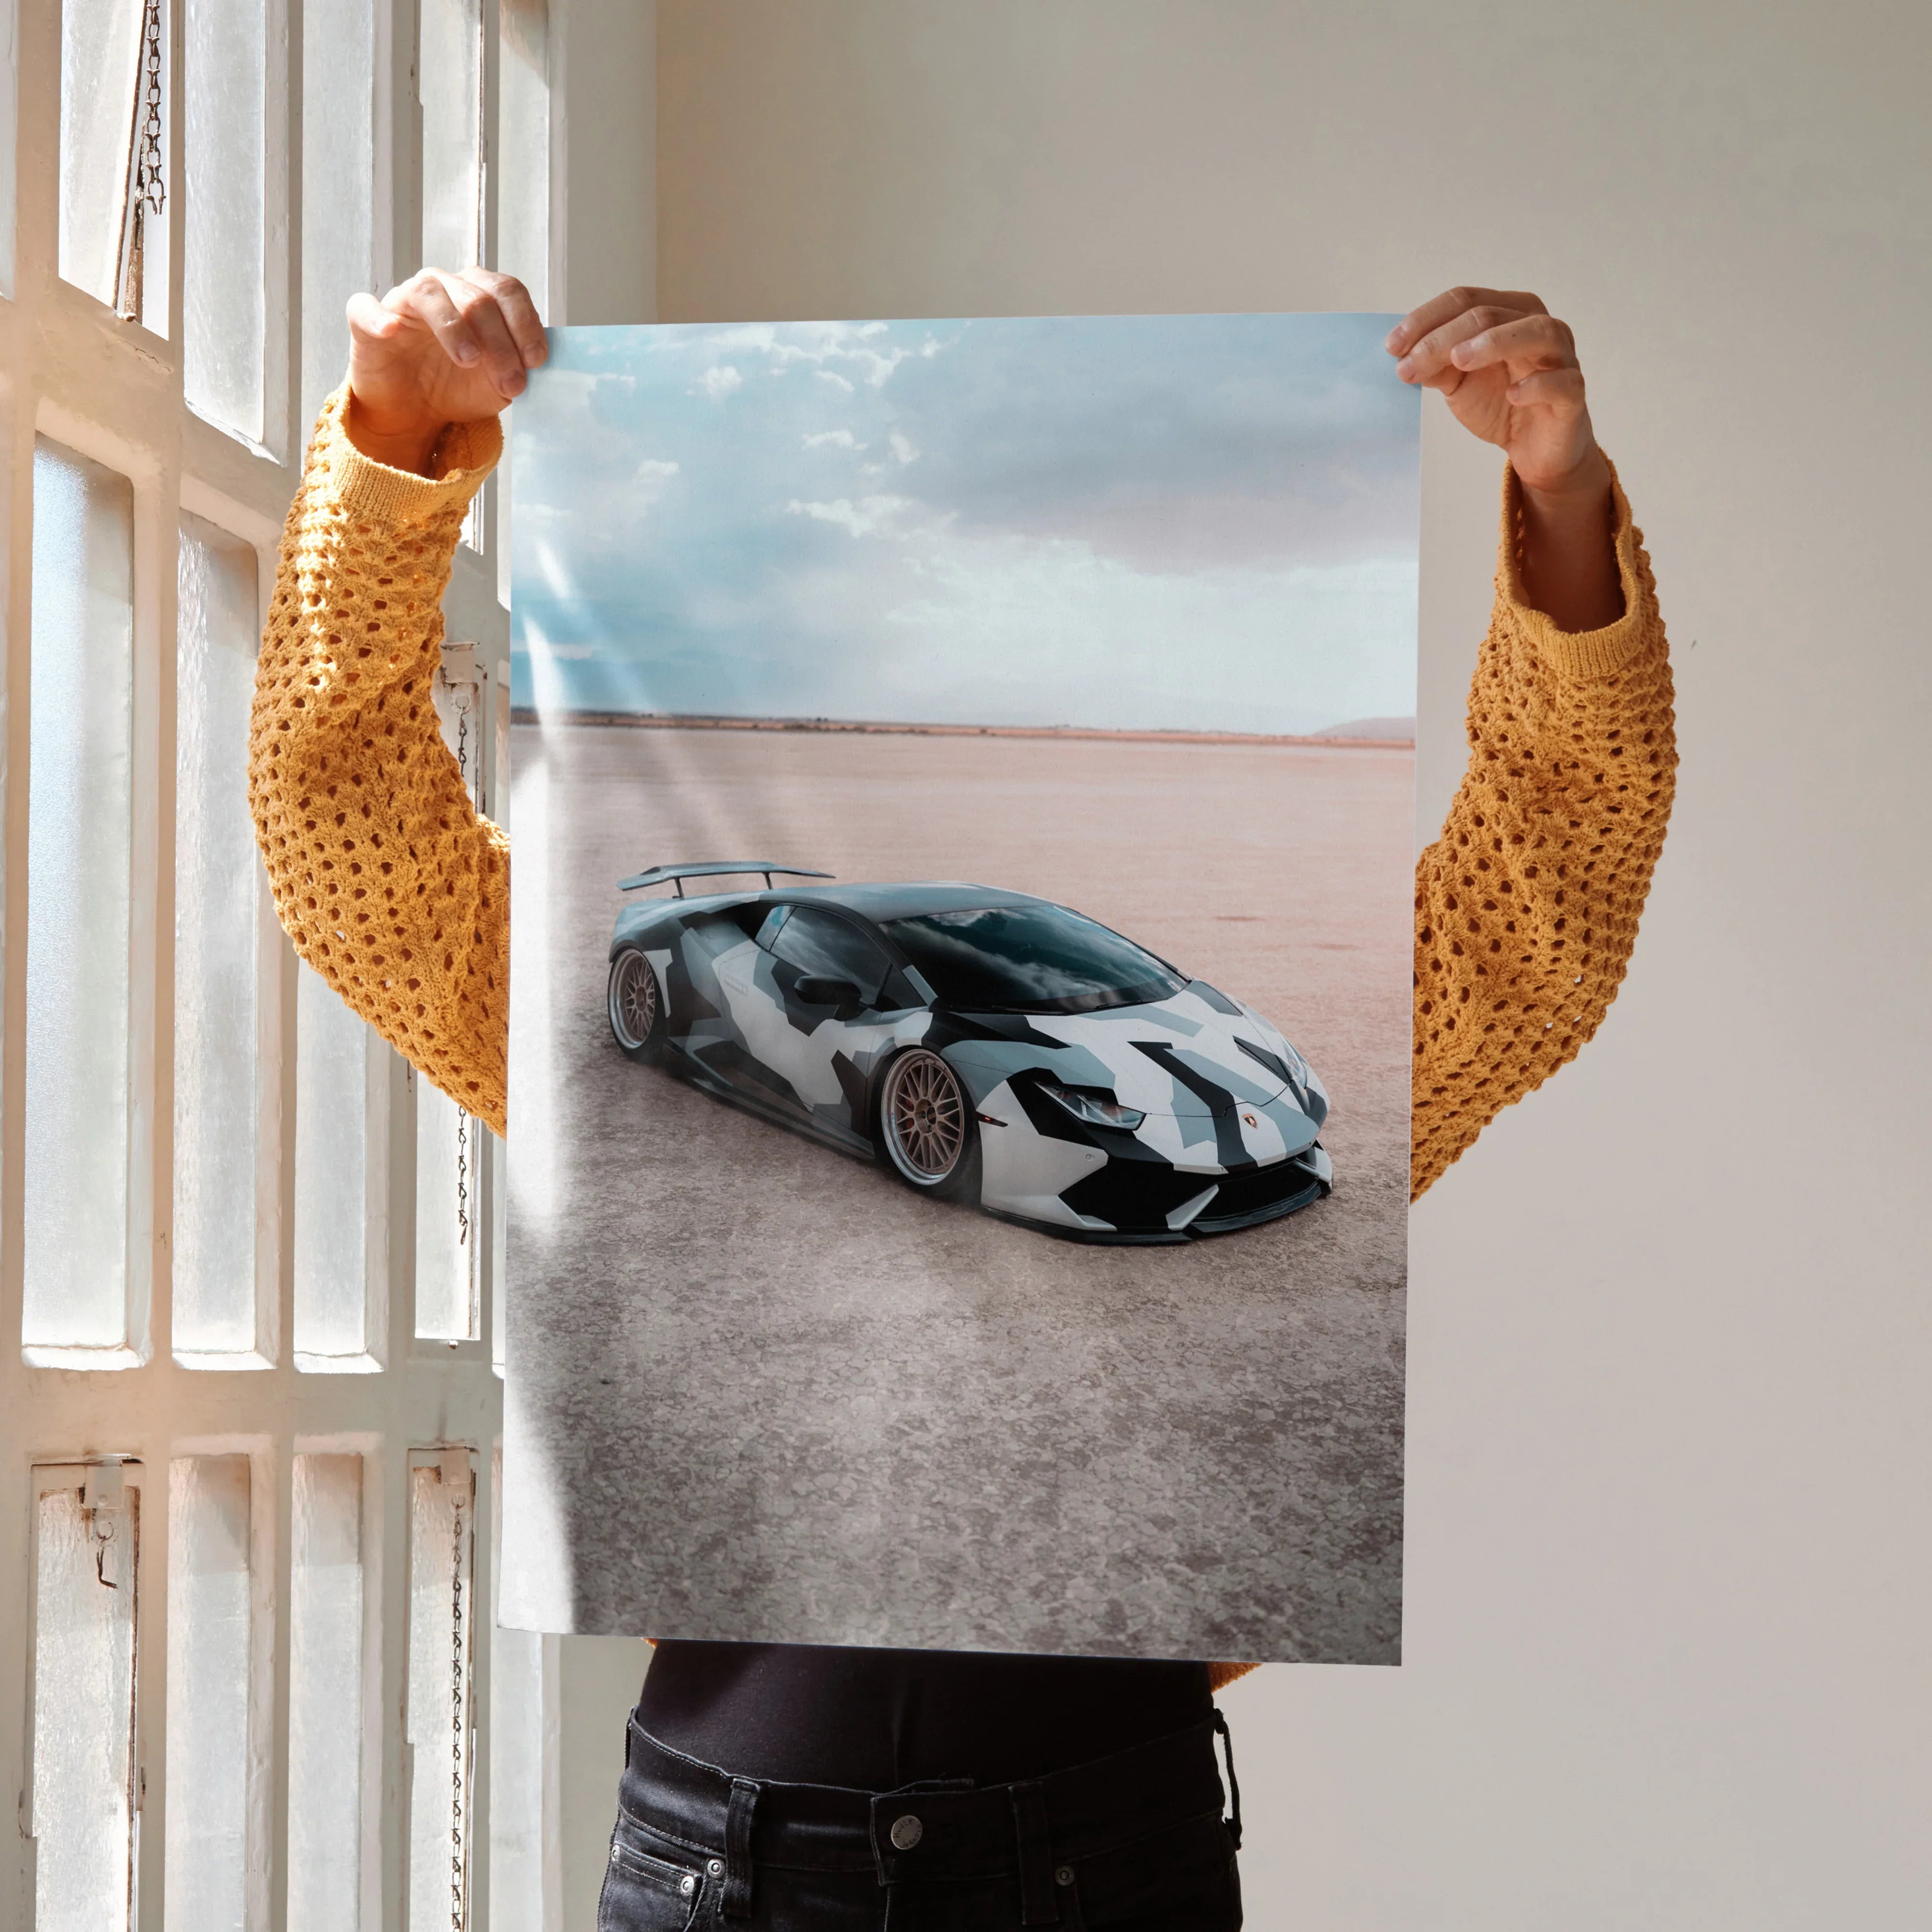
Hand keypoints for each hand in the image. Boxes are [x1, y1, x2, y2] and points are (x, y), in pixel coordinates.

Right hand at [344, 267, 546, 474]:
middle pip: (476, 298)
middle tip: (511, 383)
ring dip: (454, 327)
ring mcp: (404, 301)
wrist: (414, 412)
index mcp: (478, 295)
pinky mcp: (367, 320)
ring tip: (469, 360)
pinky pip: (366, 308)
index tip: (536, 361)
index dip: (525, 323)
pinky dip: (378, 317)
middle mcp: (443, 288)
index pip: (507, 291)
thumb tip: (537, 362)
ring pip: (429, 293)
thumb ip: (518, 367)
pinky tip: (391, 331)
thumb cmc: (458, 387)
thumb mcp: (498, 383)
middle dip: (500, 342)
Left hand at [1389, 287, 1621, 628]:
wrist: (1534, 448)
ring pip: (1535, 332)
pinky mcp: (1573, 393)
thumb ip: (1436, 365)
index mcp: (1509, 313)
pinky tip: (1513, 394)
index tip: (1392, 347)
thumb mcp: (1458, 382)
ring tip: (1458, 360)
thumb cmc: (1500, 403)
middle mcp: (1538, 325)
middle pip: (1490, 314)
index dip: (1426, 319)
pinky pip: (1562, 381)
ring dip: (1494, 342)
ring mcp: (1561, 357)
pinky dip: (1537, 384)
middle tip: (1410, 364)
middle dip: (1444, 338)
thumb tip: (1403, 355)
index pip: (1465, 300)